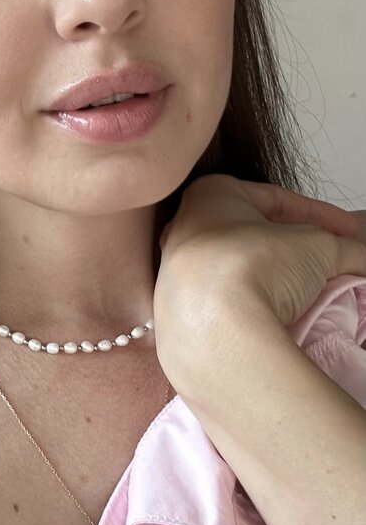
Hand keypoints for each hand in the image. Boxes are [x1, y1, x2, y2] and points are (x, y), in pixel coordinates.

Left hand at [153, 174, 365, 342]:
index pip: (275, 199)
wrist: (216, 329)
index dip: (319, 215)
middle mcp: (184, 230)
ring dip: (275, 281)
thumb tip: (359, 257)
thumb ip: (342, 247)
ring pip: (238, 272)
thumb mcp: (316, 246)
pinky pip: (225, 305)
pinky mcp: (179, 314)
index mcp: (208, 195)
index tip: (347, 231)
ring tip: (311, 295)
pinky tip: (281, 318)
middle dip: (295, 250)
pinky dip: (254, 307)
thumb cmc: (252, 267)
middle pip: (254, 236)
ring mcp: (176, 273)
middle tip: (328, 263)